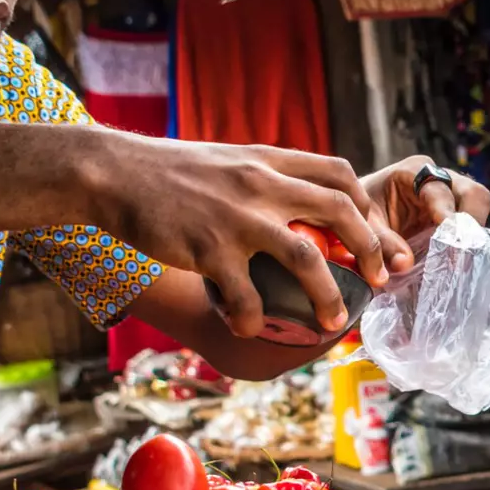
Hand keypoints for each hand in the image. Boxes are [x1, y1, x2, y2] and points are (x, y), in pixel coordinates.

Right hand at [93, 135, 393, 339]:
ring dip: (328, 297)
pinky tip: (249, 329)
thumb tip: (298, 202)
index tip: (378, 238)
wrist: (109, 172)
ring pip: (307, 259)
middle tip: (380, 282)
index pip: (339, 174)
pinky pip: (246, 296)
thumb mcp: (227, 160)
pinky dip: (253, 319)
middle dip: (370, 250)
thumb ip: (264, 176)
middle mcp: (261, 183)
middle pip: (340, 212)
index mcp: (268, 160)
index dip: (367, 208)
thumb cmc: (166, 173)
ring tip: (334, 323)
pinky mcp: (207, 248)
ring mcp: (237, 217)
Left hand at [362, 156, 489, 270]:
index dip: (450, 217)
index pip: (442, 191)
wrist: (355, 212)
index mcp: (414, 170)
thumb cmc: (360, 210)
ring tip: (461, 259)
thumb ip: (382, 242)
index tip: (450, 241)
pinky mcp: (455, 213)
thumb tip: (405, 263)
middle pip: (474, 194)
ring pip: (480, 208)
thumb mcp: (365, 224)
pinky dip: (468, 242)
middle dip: (472, 224)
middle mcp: (438, 177)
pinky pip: (472, 225)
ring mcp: (451, 194)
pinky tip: (457, 261)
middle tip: (462, 253)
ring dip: (473, 234)